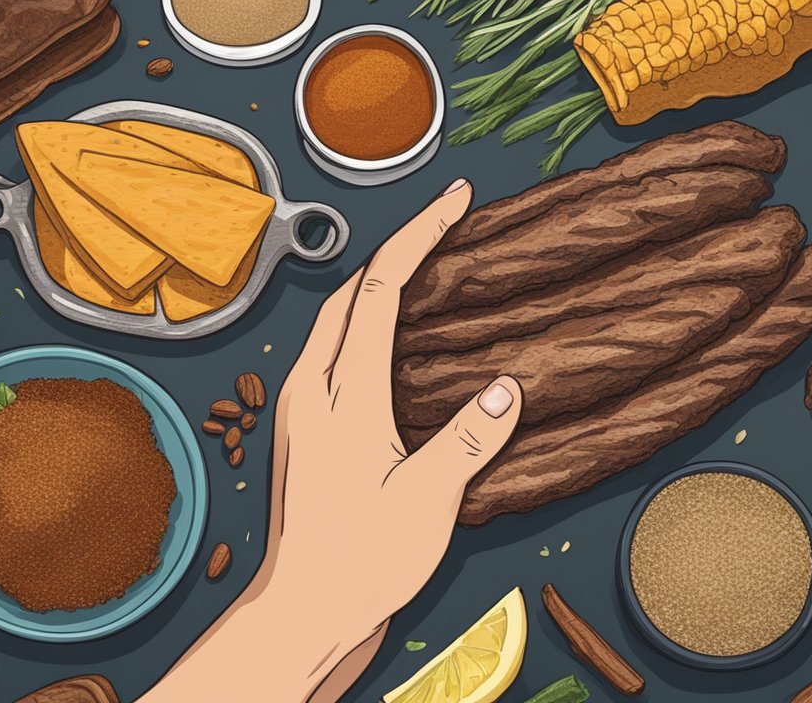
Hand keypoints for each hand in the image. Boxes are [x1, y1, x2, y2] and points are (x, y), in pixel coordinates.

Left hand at [142, 178, 523, 702]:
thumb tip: (509, 387)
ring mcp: (301, 407)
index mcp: (344, 396)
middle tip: (445, 225)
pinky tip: (395, 339)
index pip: (380, 290)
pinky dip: (365, 322)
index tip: (453, 201)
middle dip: (397, 247)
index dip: (418, 236)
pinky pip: (332, 351)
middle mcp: (312, 389)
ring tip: (426, 270)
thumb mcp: (428, 502)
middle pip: (349, 292)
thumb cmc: (360, 562)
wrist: (303, 609)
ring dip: (377, 283)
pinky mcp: (304, 428)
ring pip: (335, 319)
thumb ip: (469, 439)